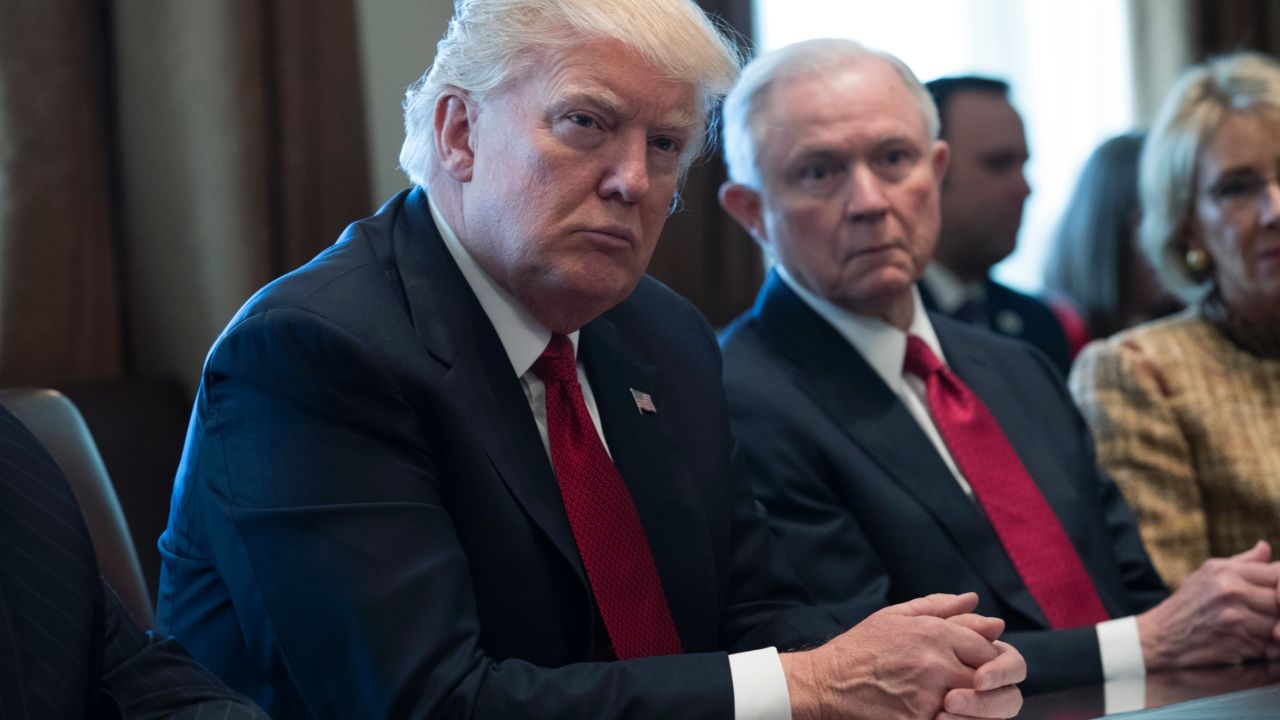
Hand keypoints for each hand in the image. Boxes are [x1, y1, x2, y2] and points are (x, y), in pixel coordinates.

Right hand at [781, 593, 1024, 719]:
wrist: (826, 683)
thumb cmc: (861, 648)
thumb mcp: (896, 616)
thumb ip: (939, 606)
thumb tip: (975, 601)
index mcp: (934, 634)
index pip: (989, 649)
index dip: (991, 661)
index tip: (978, 668)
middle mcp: (937, 663)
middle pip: (992, 681)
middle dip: (992, 689)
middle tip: (978, 692)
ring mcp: (930, 697)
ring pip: (981, 708)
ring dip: (979, 709)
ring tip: (961, 706)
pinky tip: (945, 716)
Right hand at [1137, 540, 1279, 670]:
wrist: (1159, 639)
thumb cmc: (1186, 606)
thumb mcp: (1207, 575)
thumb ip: (1242, 563)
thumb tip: (1265, 547)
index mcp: (1225, 571)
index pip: (1278, 574)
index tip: (1274, 594)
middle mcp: (1231, 591)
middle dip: (1276, 610)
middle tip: (1262, 613)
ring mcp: (1235, 618)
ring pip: (1278, 624)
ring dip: (1271, 630)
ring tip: (1254, 629)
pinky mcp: (1238, 643)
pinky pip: (1269, 645)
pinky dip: (1264, 647)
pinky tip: (1248, 643)